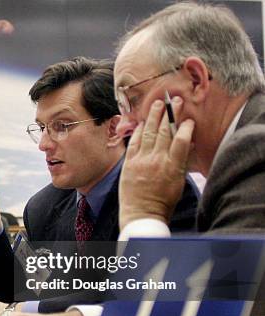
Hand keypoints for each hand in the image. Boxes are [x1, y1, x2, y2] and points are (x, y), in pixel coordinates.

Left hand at [119, 97, 194, 229]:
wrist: (141, 213)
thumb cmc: (163, 201)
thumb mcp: (179, 183)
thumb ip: (182, 162)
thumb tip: (188, 144)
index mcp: (172, 167)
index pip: (181, 141)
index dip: (185, 127)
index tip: (188, 119)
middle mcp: (157, 161)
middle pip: (165, 131)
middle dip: (170, 114)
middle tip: (174, 100)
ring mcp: (141, 160)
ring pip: (149, 133)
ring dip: (154, 116)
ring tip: (158, 103)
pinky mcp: (129, 163)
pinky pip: (135, 142)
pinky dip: (139, 130)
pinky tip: (143, 121)